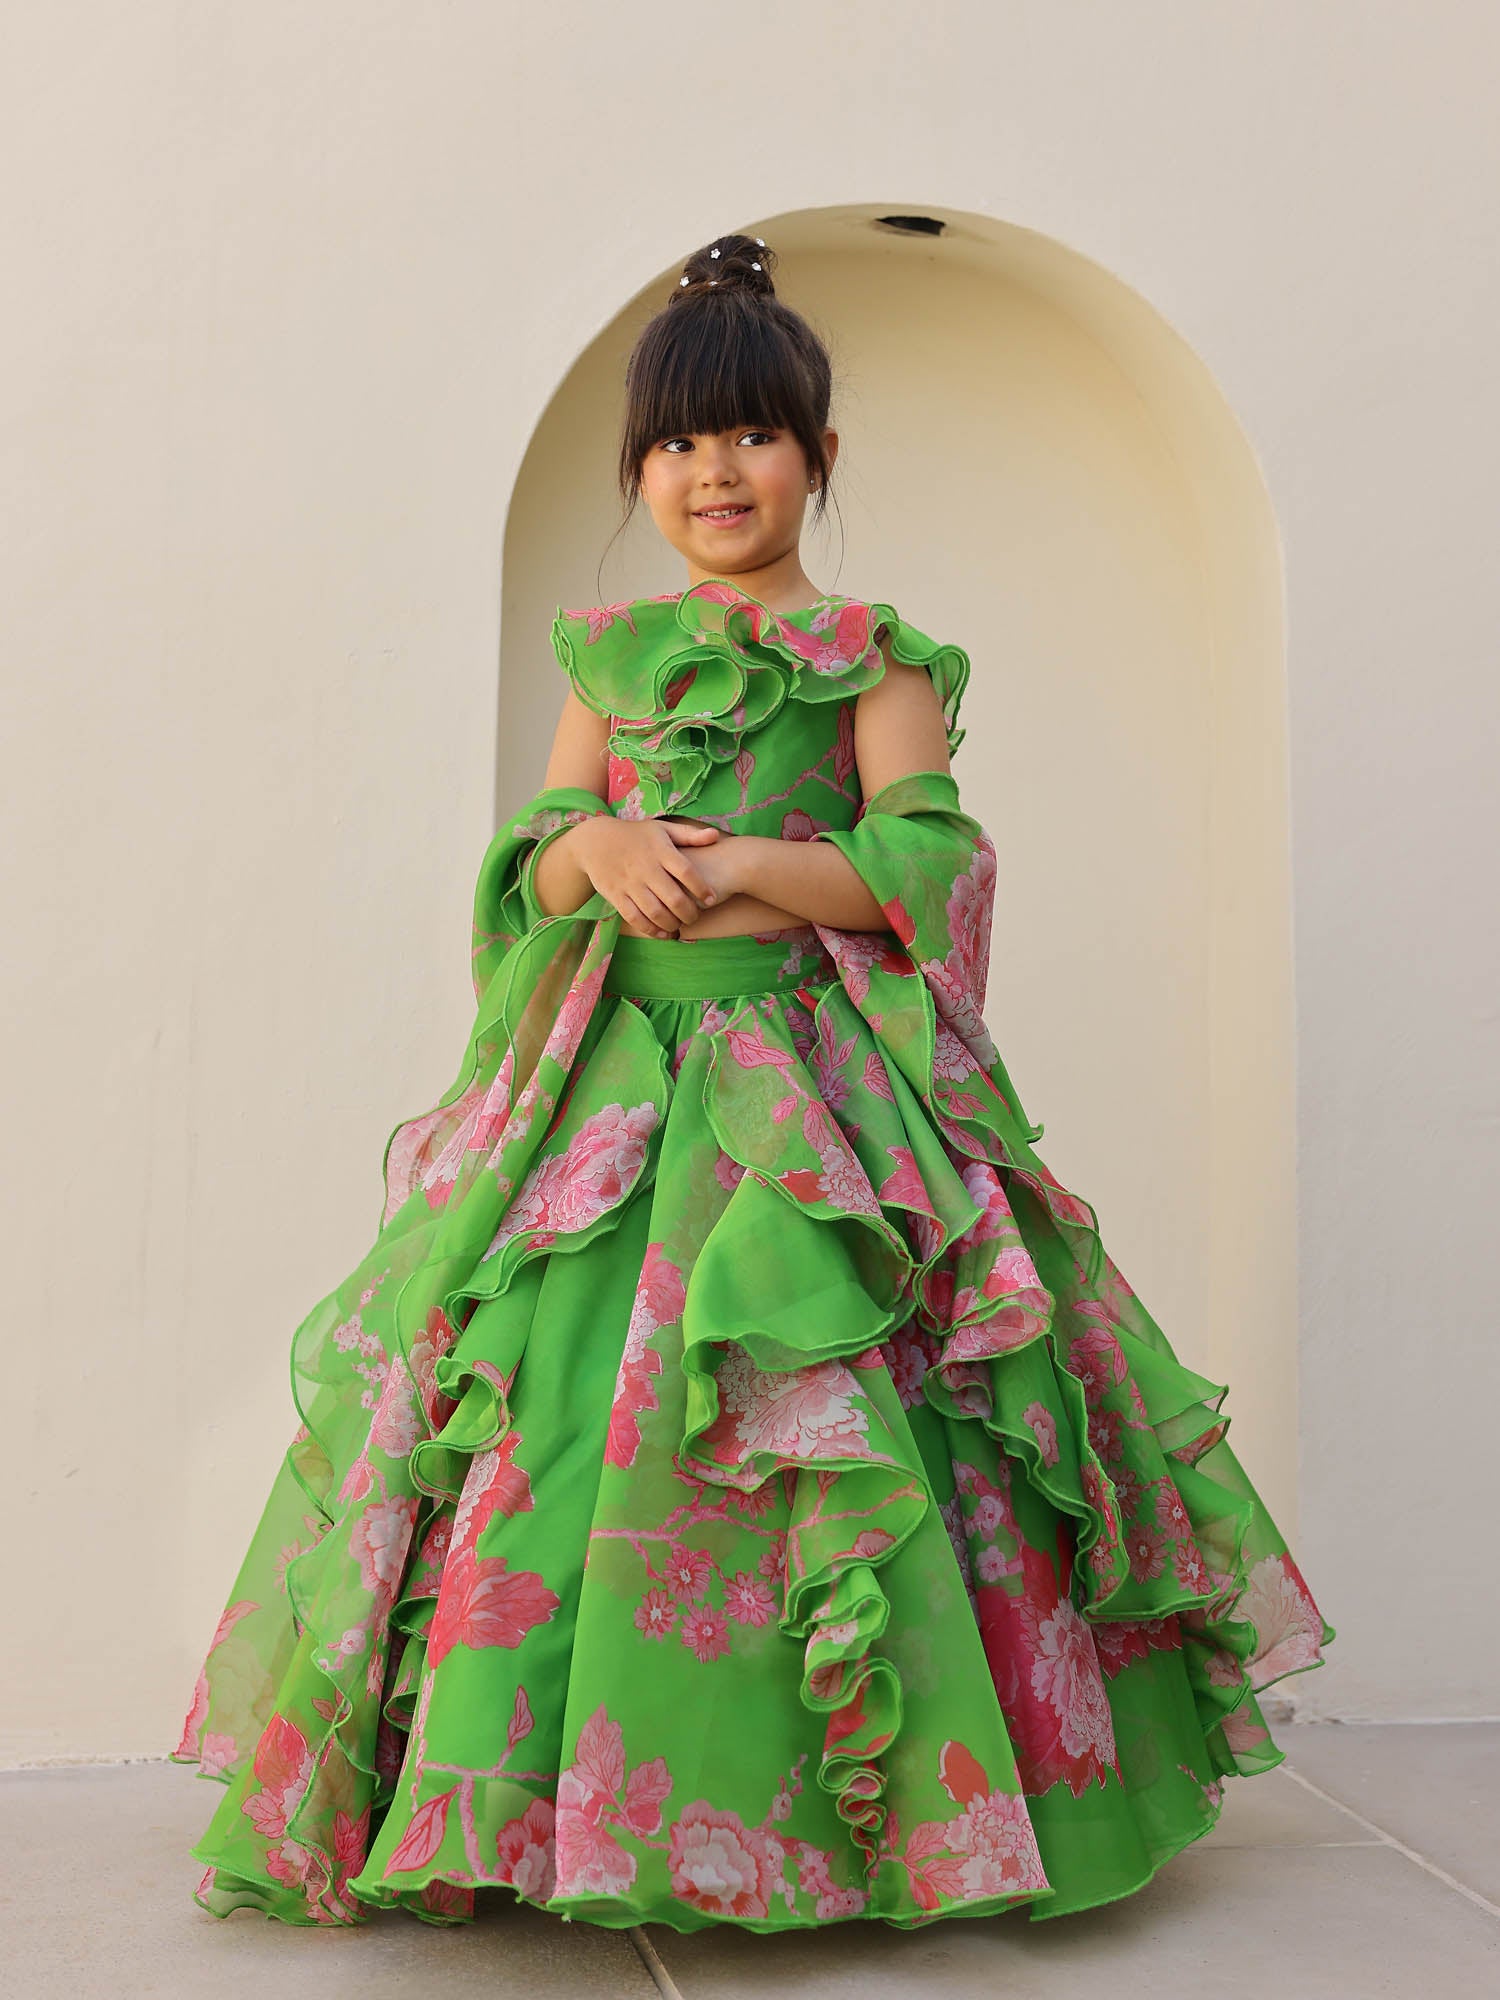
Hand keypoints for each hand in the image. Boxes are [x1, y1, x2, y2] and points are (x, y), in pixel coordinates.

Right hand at [574, 814, 723, 936]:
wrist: (595, 840)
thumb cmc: (636, 835)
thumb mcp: (662, 829)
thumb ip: (689, 835)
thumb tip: (716, 836)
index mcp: (660, 850)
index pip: (686, 872)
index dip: (702, 888)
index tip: (711, 899)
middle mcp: (645, 867)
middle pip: (673, 897)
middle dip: (689, 913)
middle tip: (695, 917)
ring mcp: (629, 883)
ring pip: (655, 912)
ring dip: (671, 924)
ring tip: (679, 925)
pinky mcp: (615, 895)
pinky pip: (635, 917)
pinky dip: (650, 929)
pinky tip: (662, 933)